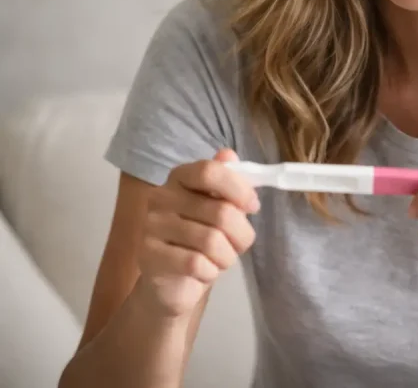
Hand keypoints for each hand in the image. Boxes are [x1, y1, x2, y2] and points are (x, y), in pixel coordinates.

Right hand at [135, 149, 259, 318]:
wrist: (172, 280)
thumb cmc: (202, 237)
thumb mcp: (220, 208)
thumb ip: (229, 182)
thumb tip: (229, 155)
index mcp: (180, 177)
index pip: (210, 171)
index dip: (238, 188)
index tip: (253, 205)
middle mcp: (161, 197)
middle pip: (220, 212)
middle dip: (241, 234)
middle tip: (238, 244)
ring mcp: (151, 226)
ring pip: (211, 241)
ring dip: (227, 256)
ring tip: (221, 259)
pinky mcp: (148, 256)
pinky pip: (195, 264)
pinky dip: (210, 272)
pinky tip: (205, 272)